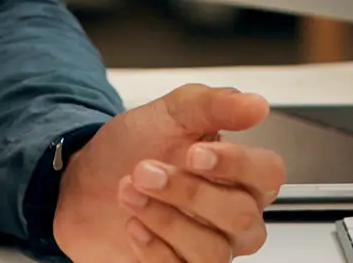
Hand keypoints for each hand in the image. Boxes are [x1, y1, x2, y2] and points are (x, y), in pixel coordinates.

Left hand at [51, 85, 284, 262]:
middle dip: (188, 191)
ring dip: (165, 218)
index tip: (194, 152)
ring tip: (130, 191)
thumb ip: (214, 104)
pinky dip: (153, 248)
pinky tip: (133, 224)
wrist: (84, 182)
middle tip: (145, 169)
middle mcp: (234, 216)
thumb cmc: (132, 148)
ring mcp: (210, 247)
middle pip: (241, 215)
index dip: (237, 164)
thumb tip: (255, 104)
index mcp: (240, 174)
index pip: (268, 173)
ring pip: (213, 251)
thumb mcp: (169, 114)